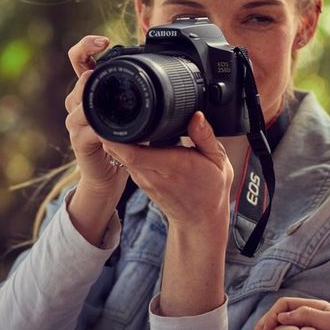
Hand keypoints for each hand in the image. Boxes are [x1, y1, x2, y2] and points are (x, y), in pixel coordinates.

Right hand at [64, 35, 127, 191]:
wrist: (108, 174)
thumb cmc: (121, 139)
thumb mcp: (129, 111)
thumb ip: (135, 90)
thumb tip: (156, 66)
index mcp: (91, 91)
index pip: (80, 60)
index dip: (86, 47)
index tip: (103, 41)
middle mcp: (78, 103)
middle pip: (78, 79)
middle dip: (89, 72)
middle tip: (100, 66)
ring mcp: (76, 123)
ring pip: (77, 102)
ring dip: (90, 96)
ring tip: (102, 88)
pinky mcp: (80, 142)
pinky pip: (86, 130)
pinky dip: (97, 127)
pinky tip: (107, 125)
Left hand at [101, 111, 233, 231]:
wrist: (200, 220)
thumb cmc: (211, 189)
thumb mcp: (218, 160)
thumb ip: (205, 136)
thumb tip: (196, 115)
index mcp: (173, 167)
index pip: (134, 153)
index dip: (119, 136)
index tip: (115, 117)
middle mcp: (153, 175)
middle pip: (120, 152)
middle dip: (111, 131)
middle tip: (112, 110)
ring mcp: (144, 180)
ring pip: (119, 156)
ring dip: (115, 138)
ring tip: (120, 118)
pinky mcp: (141, 181)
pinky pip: (125, 161)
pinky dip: (122, 147)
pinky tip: (128, 135)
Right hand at [255, 298, 329, 329]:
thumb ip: (309, 314)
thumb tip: (282, 316)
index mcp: (312, 306)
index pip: (285, 303)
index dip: (272, 313)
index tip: (265, 329)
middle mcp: (307, 314)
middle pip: (279, 314)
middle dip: (265, 322)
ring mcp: (305, 327)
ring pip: (280, 325)